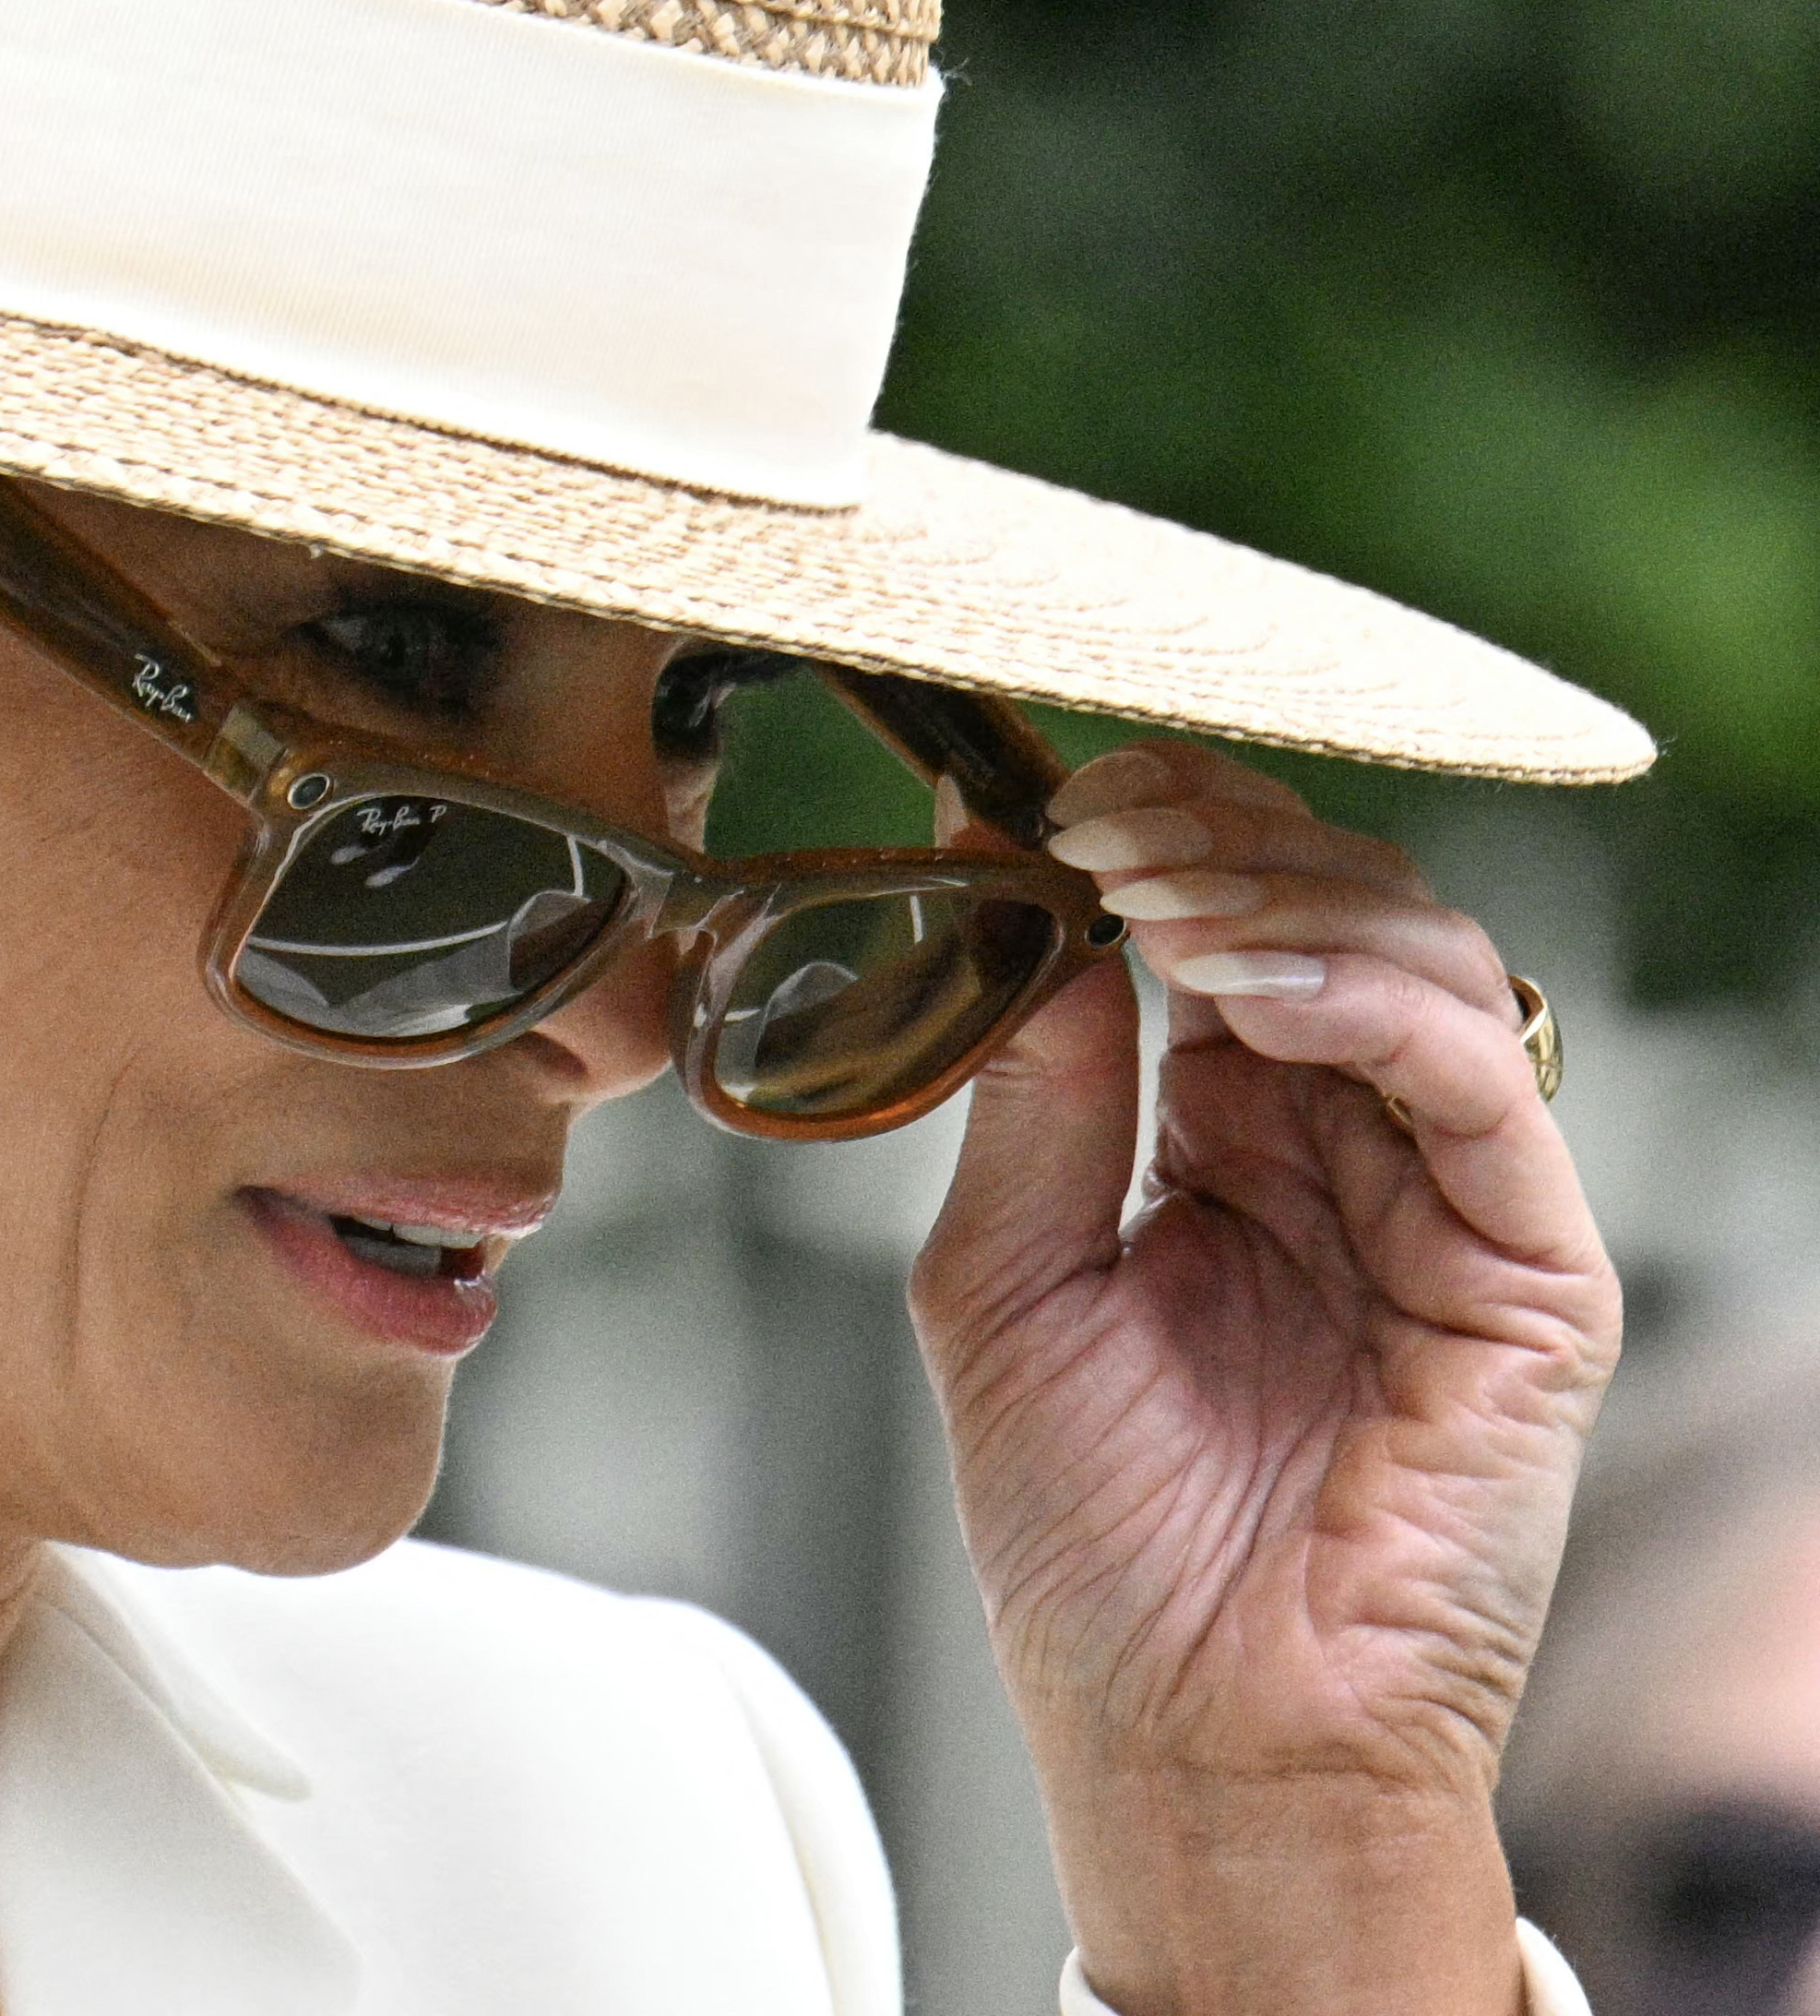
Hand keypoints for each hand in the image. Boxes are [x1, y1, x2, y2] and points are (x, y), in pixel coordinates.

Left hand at [911, 743, 1618, 2015]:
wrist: (1187, 1741)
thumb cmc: (1090, 1546)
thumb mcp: (1005, 1284)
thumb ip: (1030, 1094)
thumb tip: (1012, 898)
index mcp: (1224, 1148)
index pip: (1222, 935)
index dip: (1155, 844)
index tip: (1048, 795)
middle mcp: (1345, 1155)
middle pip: (1330, 916)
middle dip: (1217, 840)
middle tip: (1099, 818)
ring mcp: (1446, 1206)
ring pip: (1421, 964)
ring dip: (1285, 899)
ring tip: (1155, 897)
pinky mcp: (1530, 1275)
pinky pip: (1481, 1086)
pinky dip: (1367, 1003)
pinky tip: (1248, 985)